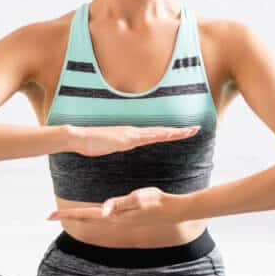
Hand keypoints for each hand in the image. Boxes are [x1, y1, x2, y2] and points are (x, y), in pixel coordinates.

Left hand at [47, 186, 186, 225]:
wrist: (172, 211)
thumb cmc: (155, 202)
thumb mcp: (137, 199)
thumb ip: (120, 204)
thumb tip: (102, 211)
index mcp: (113, 215)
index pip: (85, 215)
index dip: (68, 214)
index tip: (50, 216)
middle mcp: (113, 219)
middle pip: (86, 218)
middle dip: (69, 216)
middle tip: (50, 215)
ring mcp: (119, 219)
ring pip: (94, 218)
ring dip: (79, 216)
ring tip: (66, 214)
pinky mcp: (125, 216)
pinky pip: (103, 216)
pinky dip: (93, 214)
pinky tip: (93, 212)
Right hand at [67, 124, 200, 156]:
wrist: (77, 137)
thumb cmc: (91, 143)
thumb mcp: (110, 146)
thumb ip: (119, 145)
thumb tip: (125, 146)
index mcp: (132, 135)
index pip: (156, 133)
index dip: (171, 132)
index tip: (185, 131)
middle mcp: (134, 131)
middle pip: (161, 131)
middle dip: (179, 131)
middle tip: (196, 129)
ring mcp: (130, 134)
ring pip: (157, 132)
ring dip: (174, 132)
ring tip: (189, 131)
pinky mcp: (125, 138)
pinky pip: (146, 137)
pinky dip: (159, 135)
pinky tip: (168, 134)